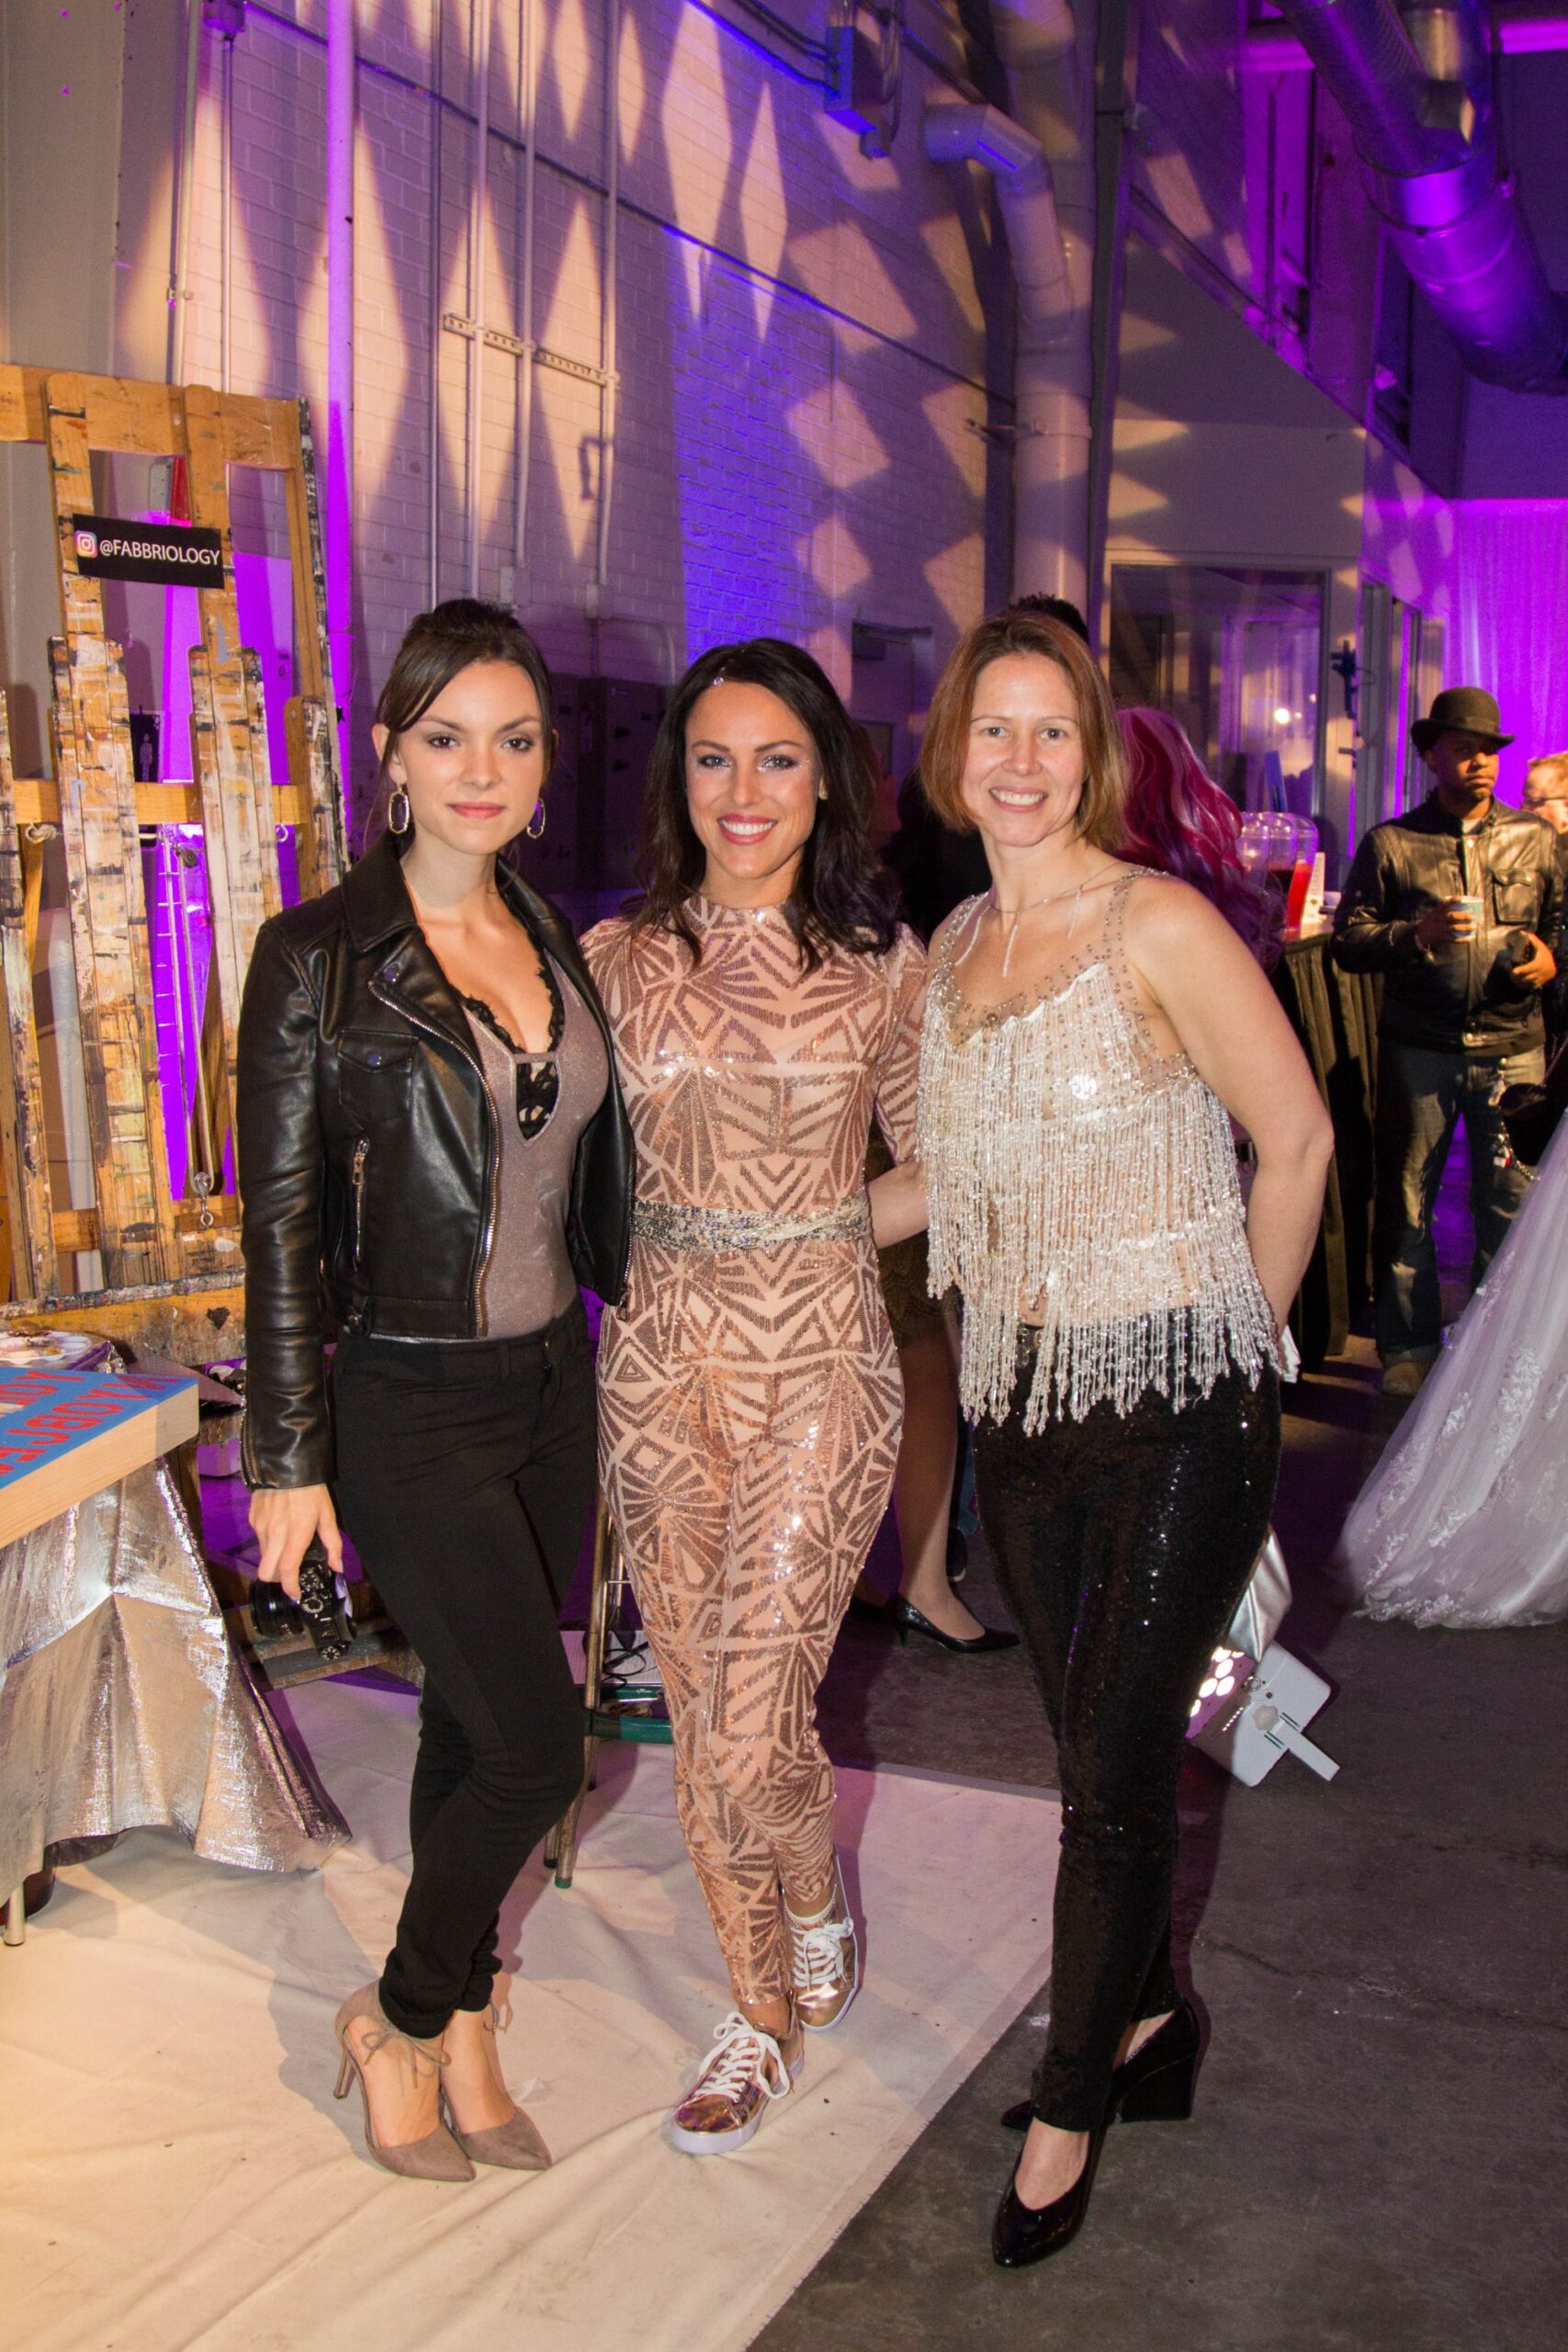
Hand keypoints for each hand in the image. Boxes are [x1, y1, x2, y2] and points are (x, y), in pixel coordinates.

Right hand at [249, 1483, 341, 1601]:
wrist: (286, 1464)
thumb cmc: (311, 1491)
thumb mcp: (328, 1515)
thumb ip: (333, 1544)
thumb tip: (336, 1567)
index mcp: (296, 1535)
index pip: (287, 1571)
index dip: (290, 1588)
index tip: (296, 1595)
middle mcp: (275, 1535)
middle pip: (267, 1572)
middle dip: (277, 1578)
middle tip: (289, 1573)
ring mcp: (261, 1527)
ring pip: (263, 1556)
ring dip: (273, 1558)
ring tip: (287, 1545)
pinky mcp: (253, 1518)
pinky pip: (259, 1539)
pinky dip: (268, 1541)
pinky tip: (279, 1527)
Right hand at [1414, 899, 1475, 948]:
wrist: (1420, 933)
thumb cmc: (1433, 920)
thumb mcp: (1436, 913)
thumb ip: (1447, 910)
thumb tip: (1467, 912)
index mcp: (1437, 911)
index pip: (1446, 903)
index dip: (1455, 900)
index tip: (1463, 899)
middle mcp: (1439, 919)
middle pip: (1453, 916)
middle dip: (1464, 916)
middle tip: (1473, 917)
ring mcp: (1440, 928)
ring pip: (1455, 927)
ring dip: (1466, 928)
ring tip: (1474, 927)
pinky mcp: (1441, 937)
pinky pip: (1453, 939)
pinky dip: (1463, 939)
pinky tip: (1470, 938)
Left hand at [1510, 933, 1556, 989]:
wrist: (1552, 967)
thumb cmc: (1543, 954)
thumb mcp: (1539, 946)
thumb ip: (1532, 940)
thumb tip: (1522, 933)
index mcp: (1540, 963)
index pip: (1530, 968)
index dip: (1521, 970)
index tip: (1513, 971)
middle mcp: (1541, 973)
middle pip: (1527, 977)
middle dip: (1516, 976)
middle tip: (1509, 972)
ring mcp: (1540, 980)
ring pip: (1527, 983)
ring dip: (1518, 981)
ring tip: (1511, 976)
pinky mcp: (1539, 985)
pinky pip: (1528, 987)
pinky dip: (1522, 985)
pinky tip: (1516, 981)